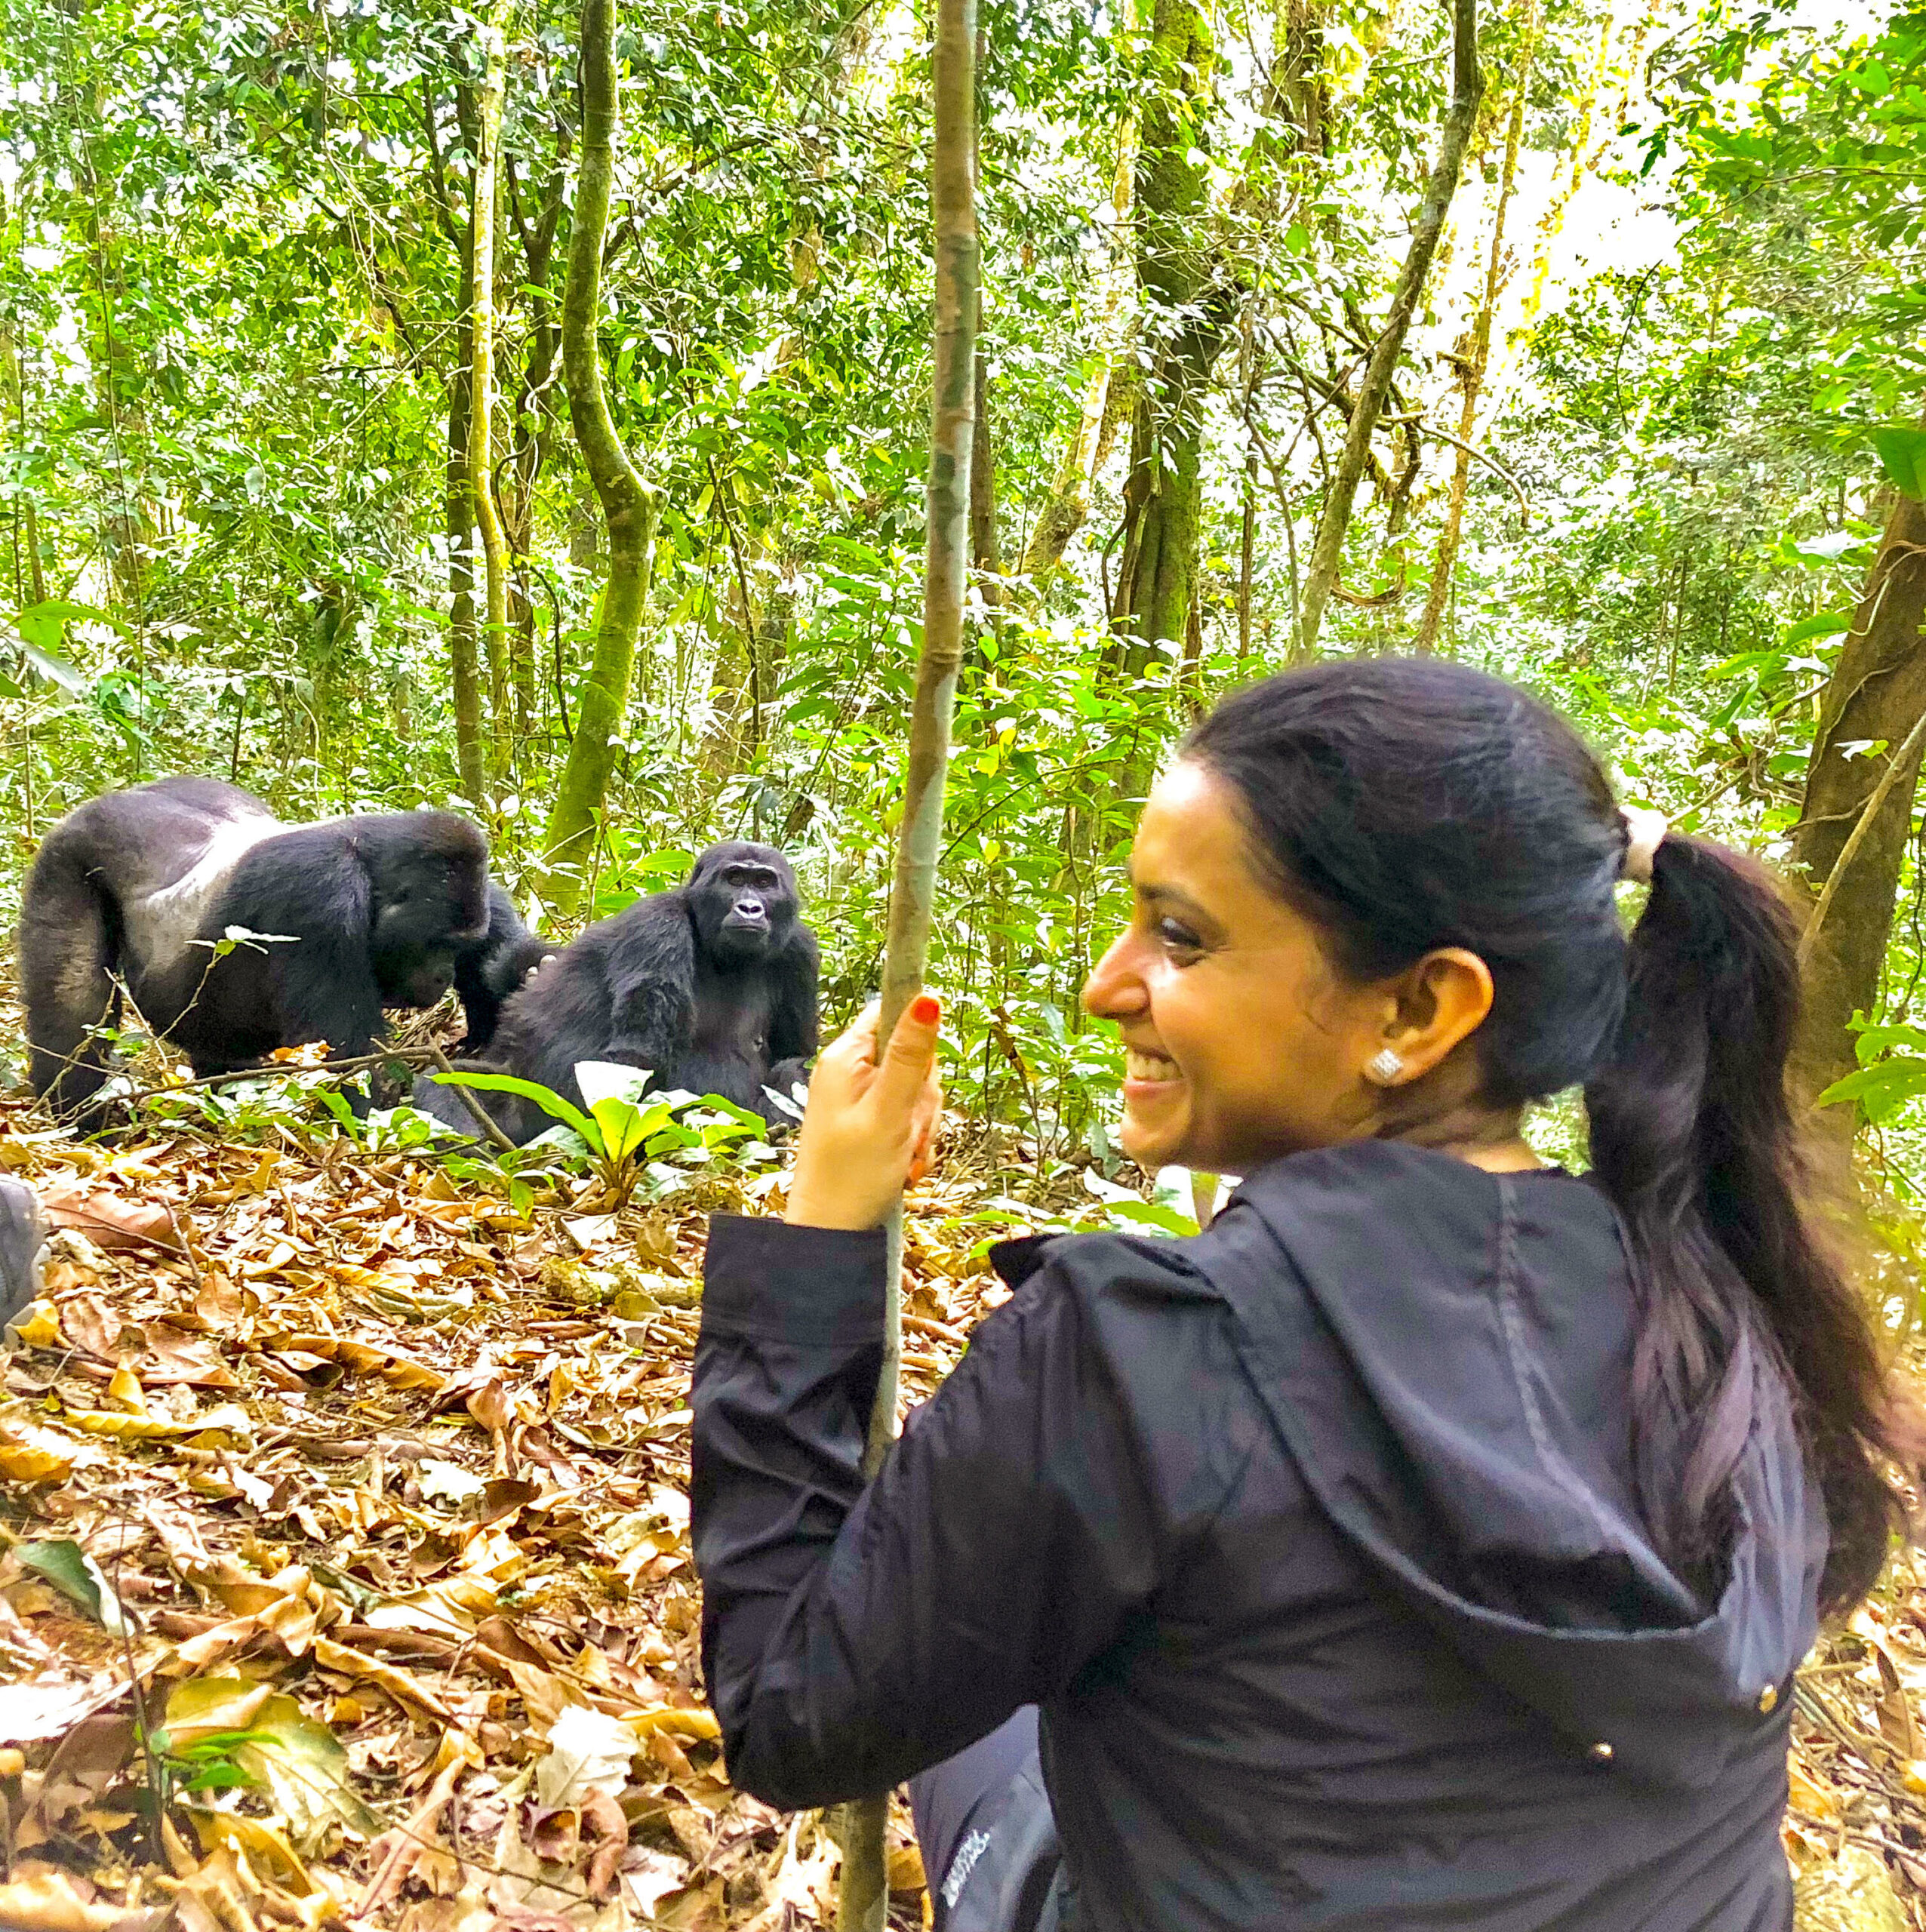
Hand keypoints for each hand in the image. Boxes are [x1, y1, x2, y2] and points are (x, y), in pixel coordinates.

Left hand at [785, 996, 943, 1229]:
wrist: (831, 1235)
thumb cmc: (853, 1176)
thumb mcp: (890, 1113)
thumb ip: (911, 1057)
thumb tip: (928, 996)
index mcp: (846, 1057)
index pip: (893, 1013)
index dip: (918, 1040)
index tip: (919, 1079)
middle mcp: (849, 1071)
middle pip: (912, 1058)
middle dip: (923, 1099)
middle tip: (909, 1132)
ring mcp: (859, 1098)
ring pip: (916, 1092)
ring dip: (921, 1126)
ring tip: (904, 1155)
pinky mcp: (868, 1122)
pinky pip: (907, 1117)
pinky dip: (913, 1141)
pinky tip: (904, 1166)